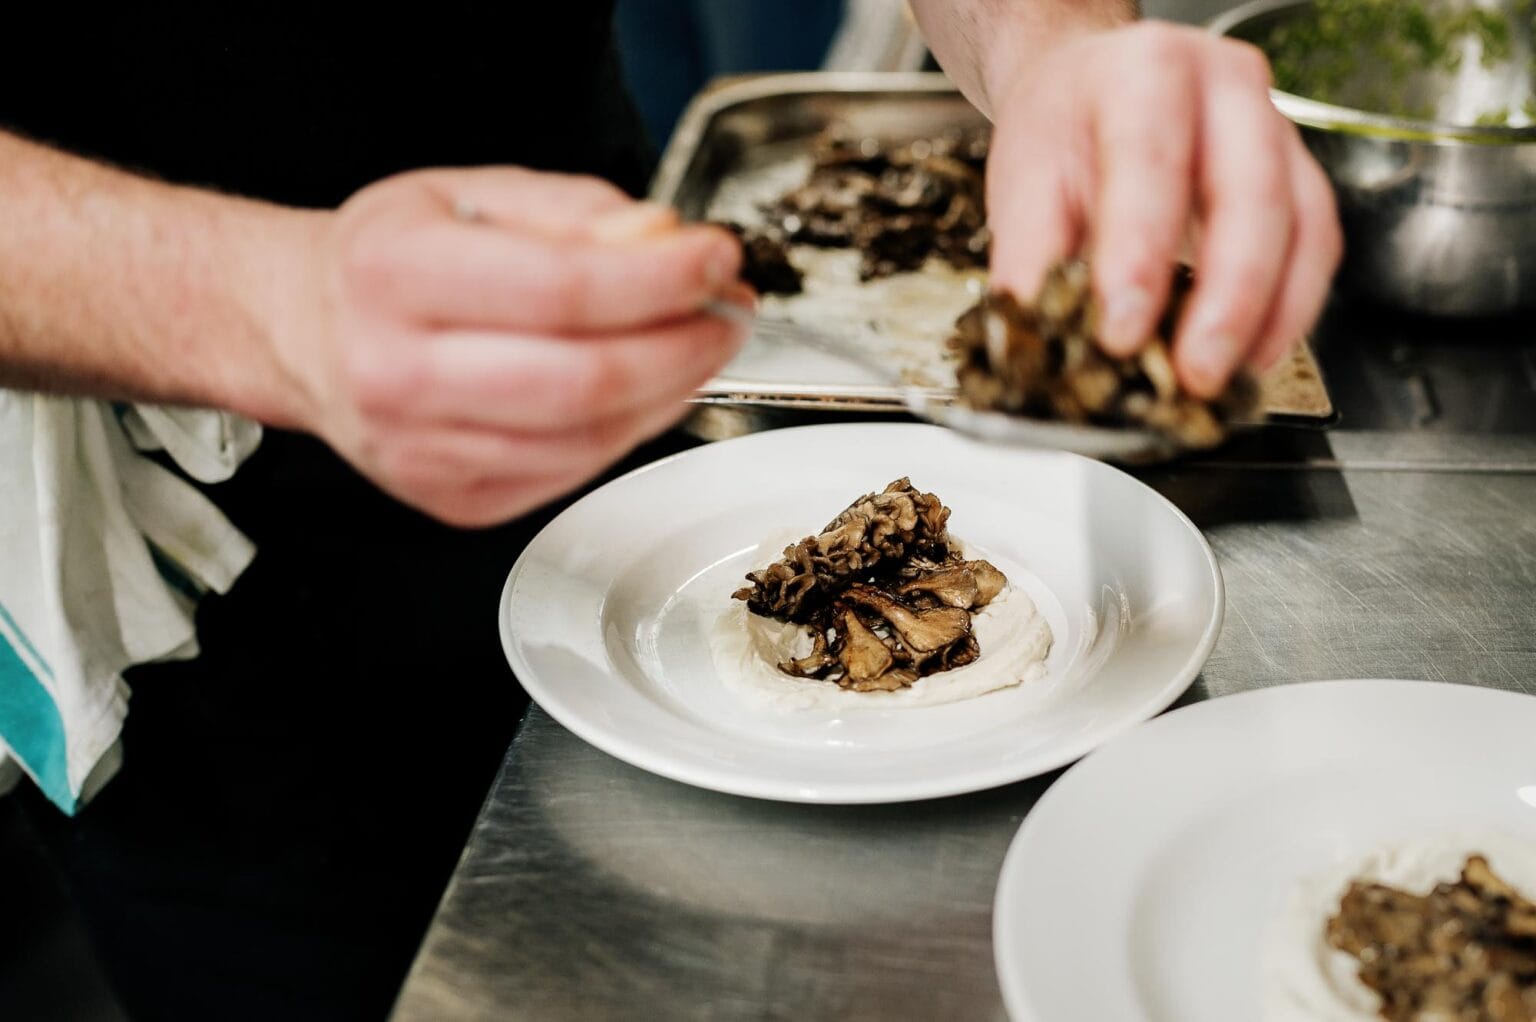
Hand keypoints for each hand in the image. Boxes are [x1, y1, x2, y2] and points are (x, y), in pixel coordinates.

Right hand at [273, 167, 744, 525]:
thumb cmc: (391, 258)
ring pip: (589, 439)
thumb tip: (665, 241)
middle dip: (684, 346)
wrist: (303, 331)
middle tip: (729, 312)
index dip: (660, 279)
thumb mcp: (471, 193)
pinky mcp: (452, 499)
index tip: (715, 258)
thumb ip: (576, 210)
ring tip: (700, 342)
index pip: (561, 288)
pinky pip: (573, 471)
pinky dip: (631, 428)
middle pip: (583, 381)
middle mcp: (396, 372)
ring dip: (671, 392)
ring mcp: (421, 451)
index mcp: (394, 274)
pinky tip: (650, 386)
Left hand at [983, 22, 1341, 396]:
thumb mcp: (1022, 181)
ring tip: (1224, 379)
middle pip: (1251, 194)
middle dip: (1226, 299)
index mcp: (1145, 73)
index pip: (1149, 163)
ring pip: (1302, 223)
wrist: (1091, 88)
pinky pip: (1318, 244)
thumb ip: (1028, 258)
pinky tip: (1253, 356)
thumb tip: (1032, 341)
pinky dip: (1290, 310)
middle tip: (1192, 375)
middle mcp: (1226, 87)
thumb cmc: (1063, 132)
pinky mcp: (1299, 173)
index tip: (1120, 335)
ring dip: (1269, 315)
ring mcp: (1275, 127)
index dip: (1138, 256)